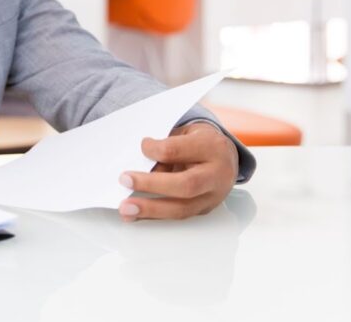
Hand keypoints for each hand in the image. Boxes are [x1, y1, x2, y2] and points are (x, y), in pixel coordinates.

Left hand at [117, 121, 238, 221]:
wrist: (225, 155)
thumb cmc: (199, 141)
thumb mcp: (184, 133)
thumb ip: (165, 147)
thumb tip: (139, 167)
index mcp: (211, 147)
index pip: (179, 150)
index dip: (155, 150)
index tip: (142, 146)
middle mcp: (217, 174)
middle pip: (186, 184)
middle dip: (151, 185)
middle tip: (125, 180)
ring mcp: (213, 196)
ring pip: (182, 208)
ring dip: (150, 209)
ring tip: (126, 208)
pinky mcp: (204, 209)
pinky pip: (178, 215)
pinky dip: (154, 216)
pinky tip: (136, 215)